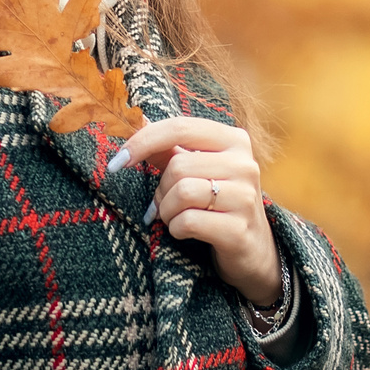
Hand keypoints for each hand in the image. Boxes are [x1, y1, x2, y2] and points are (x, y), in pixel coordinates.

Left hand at [110, 116, 280, 306]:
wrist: (253, 249)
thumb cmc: (217, 202)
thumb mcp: (198, 169)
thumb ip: (169, 148)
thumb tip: (135, 120)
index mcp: (233, 140)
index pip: (180, 128)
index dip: (142, 142)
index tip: (117, 162)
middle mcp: (245, 163)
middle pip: (178, 167)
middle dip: (160, 190)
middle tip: (164, 205)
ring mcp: (246, 197)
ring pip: (182, 193)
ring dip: (166, 211)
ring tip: (174, 218)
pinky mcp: (239, 229)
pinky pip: (188, 222)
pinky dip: (175, 229)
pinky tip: (185, 232)